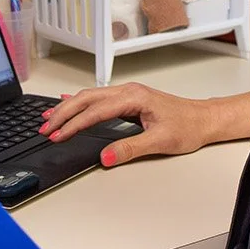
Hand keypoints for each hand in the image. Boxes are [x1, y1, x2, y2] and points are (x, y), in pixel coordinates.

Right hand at [39, 83, 217, 166]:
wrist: (204, 119)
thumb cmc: (188, 126)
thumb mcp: (160, 141)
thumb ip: (130, 148)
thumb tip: (106, 156)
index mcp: (134, 97)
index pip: (95, 111)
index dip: (73, 124)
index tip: (57, 135)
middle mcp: (128, 92)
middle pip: (87, 99)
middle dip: (63, 114)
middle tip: (44, 128)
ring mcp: (128, 95)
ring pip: (90, 98)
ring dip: (68, 108)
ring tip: (48, 119)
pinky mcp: (129, 101)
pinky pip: (98, 100)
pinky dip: (79, 104)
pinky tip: (67, 103)